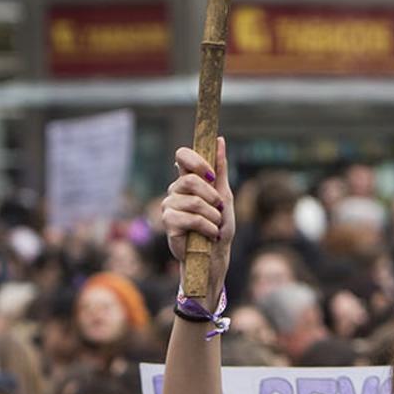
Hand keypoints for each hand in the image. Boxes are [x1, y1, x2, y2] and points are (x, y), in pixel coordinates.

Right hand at [164, 139, 234, 285]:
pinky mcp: (168, 222)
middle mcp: (176, 189)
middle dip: (211, 195)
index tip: (212, 175)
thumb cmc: (219, 224)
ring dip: (213, 216)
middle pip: (190, 180)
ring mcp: (170, 205)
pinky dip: (207, 227)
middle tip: (219, 208)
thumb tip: (220, 140)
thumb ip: (220, 169)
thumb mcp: (225, 194)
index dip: (196, 160)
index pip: (182, 155)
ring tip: (216, 225)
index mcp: (188, 179)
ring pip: (194, 201)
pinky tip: (210, 233)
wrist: (215, 253)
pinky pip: (191, 218)